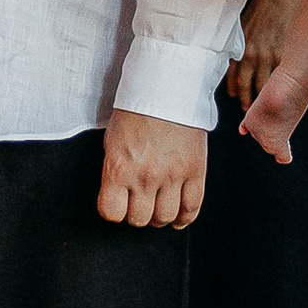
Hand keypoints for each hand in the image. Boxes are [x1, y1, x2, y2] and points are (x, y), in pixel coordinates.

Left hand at [98, 110, 205, 228]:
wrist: (166, 88)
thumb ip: (115, 171)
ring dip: (160, 216)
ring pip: (165, 218)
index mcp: (119, 168)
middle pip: (139, 219)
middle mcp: (145, 176)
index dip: (114, 211)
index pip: (111, 212)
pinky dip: (185, 218)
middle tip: (139, 203)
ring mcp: (173, 175)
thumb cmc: (136, 110)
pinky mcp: (195, 171)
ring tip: (158, 206)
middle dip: (137, 214)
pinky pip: (192, 208)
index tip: (118, 205)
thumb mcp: (112, 141)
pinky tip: (179, 216)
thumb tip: (118, 194)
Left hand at [228, 0, 300, 107]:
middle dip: (248, 101)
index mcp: (240, 48)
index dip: (235, 91)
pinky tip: (279, 91)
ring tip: (265, 106)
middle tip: (249, 110)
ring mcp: (271, 56)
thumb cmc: (259, 5)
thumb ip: (235, 43)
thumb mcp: (239, 24)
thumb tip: (230, 57)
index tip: (236, 98)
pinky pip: (280, 75)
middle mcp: (254, 55)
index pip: (234, 78)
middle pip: (248, 86)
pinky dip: (278, 86)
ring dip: (263, 98)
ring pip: (265, 85)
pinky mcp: (287, 54)